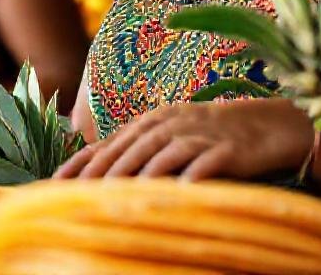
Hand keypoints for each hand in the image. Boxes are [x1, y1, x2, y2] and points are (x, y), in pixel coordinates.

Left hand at [53, 97, 314, 180]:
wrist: (266, 124)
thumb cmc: (209, 135)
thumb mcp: (169, 134)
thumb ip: (135, 149)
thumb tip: (93, 171)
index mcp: (151, 122)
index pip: (108, 144)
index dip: (81, 164)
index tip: (55, 184)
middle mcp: (170, 125)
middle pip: (129, 151)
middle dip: (102, 174)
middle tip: (79, 198)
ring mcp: (198, 136)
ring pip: (161, 156)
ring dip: (138, 176)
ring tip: (116, 198)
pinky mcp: (226, 150)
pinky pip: (204, 164)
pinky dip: (190, 177)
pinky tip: (178, 193)